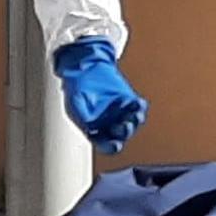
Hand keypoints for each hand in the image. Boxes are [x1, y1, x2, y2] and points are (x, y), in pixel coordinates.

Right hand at [52, 39, 147, 154]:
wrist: (86, 68)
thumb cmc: (77, 88)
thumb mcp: (75, 104)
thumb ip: (82, 118)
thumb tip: (90, 130)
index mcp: (95, 131)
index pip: (105, 145)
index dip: (110, 147)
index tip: (115, 145)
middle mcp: (110, 125)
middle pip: (121, 135)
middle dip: (125, 132)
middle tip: (125, 126)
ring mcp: (121, 114)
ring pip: (132, 123)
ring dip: (135, 121)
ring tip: (136, 115)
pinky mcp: (129, 101)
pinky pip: (138, 107)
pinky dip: (140, 107)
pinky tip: (139, 103)